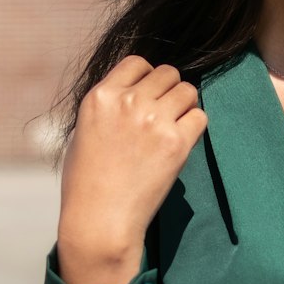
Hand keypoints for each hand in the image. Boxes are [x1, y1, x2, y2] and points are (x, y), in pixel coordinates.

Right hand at [56, 57, 206, 283]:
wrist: (100, 221)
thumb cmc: (87, 183)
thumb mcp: (84, 131)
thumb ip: (109, 106)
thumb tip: (135, 90)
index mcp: (100, 96)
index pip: (137, 62)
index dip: (147, 77)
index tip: (147, 96)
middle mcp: (127, 102)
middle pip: (168, 72)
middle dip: (169, 90)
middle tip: (164, 114)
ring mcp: (153, 120)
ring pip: (188, 90)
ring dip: (185, 105)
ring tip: (174, 128)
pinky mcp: (175, 143)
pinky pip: (200, 117)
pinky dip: (194, 127)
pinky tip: (181, 142)